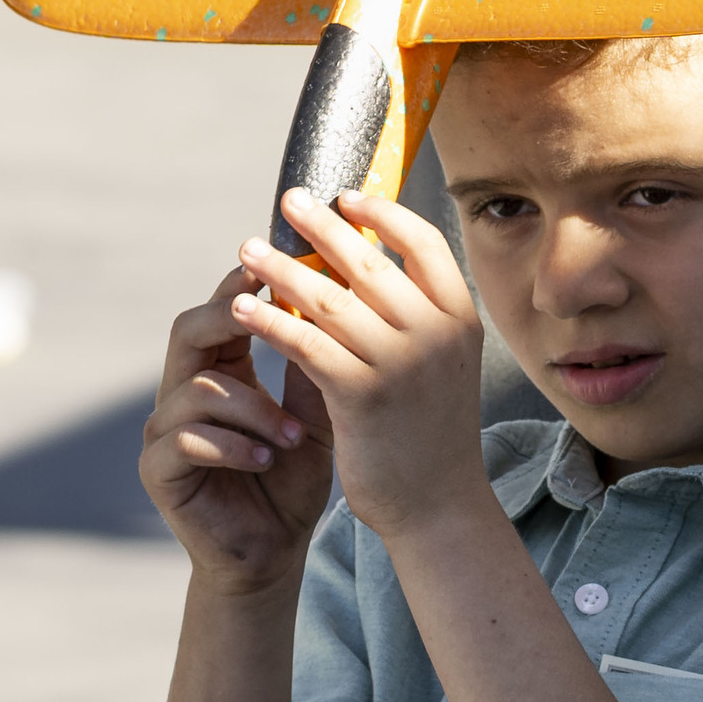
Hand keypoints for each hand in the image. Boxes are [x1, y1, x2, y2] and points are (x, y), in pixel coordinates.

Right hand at [142, 268, 336, 590]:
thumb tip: (335, 303)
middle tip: (264, 309)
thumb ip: (313, 369)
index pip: (223, 313)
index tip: (275, 262)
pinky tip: (264, 459)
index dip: (243, 286)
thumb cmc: (291, 483)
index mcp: (220, 371)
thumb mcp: (312, 420)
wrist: (273, 554)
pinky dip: (231, 446)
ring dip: (251, 408)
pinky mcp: (157, 469)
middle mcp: (184, 392)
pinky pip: (186, 439)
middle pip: (189, 330)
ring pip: (198, 388)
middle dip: (226, 315)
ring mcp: (165, 429)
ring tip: (291, 435)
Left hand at [228, 186, 492, 544]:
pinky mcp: (361, 395)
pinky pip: (305, 344)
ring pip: (328, 299)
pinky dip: (269, 321)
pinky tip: (242, 309)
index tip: (347, 197)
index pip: (424, 243)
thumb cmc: (429, 431)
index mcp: (460, 319)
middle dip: (321, 227)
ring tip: (247, 251)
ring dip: (281, 270)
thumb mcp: (438, 363)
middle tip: (286, 202)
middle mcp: (435, 334)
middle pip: (369, 262)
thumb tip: (359, 260)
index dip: (384, 214)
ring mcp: (400, 363)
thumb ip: (413, 314)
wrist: (437, 504)